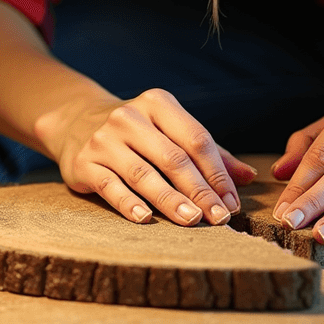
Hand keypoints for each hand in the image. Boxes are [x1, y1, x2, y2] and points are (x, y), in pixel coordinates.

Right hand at [35, 88, 256, 225]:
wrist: (76, 122)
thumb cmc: (139, 132)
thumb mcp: (172, 130)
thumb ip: (210, 153)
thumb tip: (247, 177)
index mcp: (158, 103)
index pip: (196, 139)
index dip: (217, 173)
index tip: (232, 202)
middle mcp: (129, 117)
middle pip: (173, 158)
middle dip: (199, 191)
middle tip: (218, 218)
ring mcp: (104, 140)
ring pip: (143, 174)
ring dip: (170, 200)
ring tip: (191, 220)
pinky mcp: (83, 163)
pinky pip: (110, 186)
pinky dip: (129, 204)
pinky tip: (146, 219)